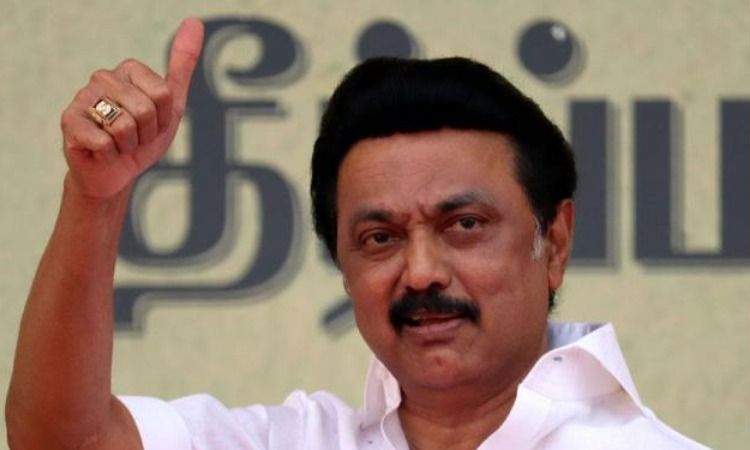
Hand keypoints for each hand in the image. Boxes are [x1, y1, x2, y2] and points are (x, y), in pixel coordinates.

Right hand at [60, 18, 203, 198]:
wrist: (116, 173)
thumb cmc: (143, 139)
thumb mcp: (173, 104)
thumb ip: (183, 64)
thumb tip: (195, 22)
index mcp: (129, 69)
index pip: (164, 94)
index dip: (164, 119)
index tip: (153, 125)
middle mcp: (103, 77)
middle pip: (145, 110)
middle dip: (146, 134)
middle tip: (135, 137)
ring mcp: (83, 97)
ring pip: (124, 126)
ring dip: (128, 145)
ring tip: (119, 144)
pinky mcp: (69, 121)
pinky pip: (104, 141)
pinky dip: (110, 154)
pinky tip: (102, 150)